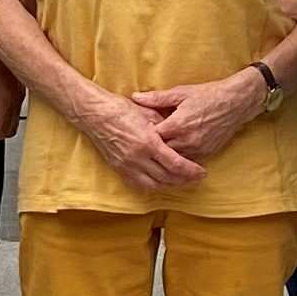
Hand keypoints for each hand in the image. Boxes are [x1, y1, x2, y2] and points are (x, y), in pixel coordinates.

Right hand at [73, 87, 205, 193]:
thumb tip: (178, 136)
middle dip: (185, 180)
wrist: (94, 114)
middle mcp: (138, 158)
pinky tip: (161, 182)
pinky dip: (153, 186)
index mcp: (148, 142)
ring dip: (170, 185)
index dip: (191, 170)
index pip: (176, 164)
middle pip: (168, 177)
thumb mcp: (148, 113)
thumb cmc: (121, 109)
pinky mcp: (119, 169)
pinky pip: (139, 185)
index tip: (202, 171)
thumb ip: (164, 127)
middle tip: (196, 178)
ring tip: (181, 181)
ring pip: (155, 185)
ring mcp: (127, 165)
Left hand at [135, 74, 263, 164]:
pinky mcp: (206, 153)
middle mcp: (187, 140)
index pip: (152, 136)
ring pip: (175, 158)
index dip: (145, 134)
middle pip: (162, 151)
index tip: (140, 130)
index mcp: (177, 124)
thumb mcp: (180, 93)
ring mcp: (197, 149)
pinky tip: (175, 151)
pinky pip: (188, 160)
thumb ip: (156, 98)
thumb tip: (135, 97)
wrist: (235, 103)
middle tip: (146, 142)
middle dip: (155, 146)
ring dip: (167, 154)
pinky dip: (181, 156)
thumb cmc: (207, 95)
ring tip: (159, 149)